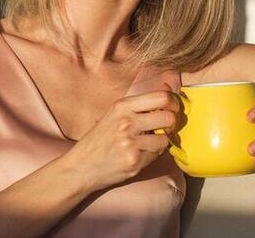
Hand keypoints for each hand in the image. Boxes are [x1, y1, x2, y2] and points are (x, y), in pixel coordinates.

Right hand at [63, 85, 179, 191]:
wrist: (82, 166)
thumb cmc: (100, 139)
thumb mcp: (116, 113)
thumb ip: (142, 102)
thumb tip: (167, 88)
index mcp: (122, 106)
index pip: (161, 97)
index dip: (172, 102)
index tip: (171, 108)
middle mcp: (127, 122)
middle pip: (168, 117)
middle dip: (170, 123)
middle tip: (163, 127)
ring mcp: (130, 142)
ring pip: (165, 138)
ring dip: (161, 141)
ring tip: (147, 143)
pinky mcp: (134, 161)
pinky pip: (157, 155)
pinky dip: (152, 154)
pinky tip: (139, 153)